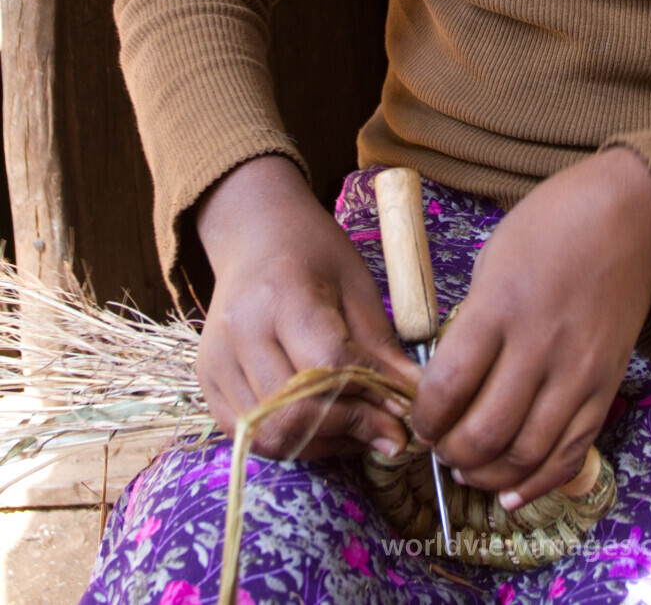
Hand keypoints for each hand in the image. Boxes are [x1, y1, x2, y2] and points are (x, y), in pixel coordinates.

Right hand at [195, 155, 417, 458]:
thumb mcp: (358, 283)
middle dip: (349, 430)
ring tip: (358, 431)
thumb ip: (381, 346)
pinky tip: (323, 428)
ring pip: (270, 434)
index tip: (404, 414)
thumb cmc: (313, 252)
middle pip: (294, 410)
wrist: (253, 234)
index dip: (370, 400)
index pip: (327, 365)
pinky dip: (291, 443)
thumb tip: (415, 400)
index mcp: (282, 292)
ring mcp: (217, 360)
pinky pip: (249, 436)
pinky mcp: (207, 381)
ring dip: (322, 444)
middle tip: (387, 433)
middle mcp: (241, 330)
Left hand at [410, 148, 650, 506]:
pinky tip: (510, 493)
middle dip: (450, 452)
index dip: (423, 417)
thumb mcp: (495, 260)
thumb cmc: (553, 226)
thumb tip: (451, 380)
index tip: (418, 418)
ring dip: (488, 474)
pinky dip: (537, 484)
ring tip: (468, 466)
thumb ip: (473, 322)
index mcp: (501, 306)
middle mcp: (540, 346)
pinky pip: (570, 454)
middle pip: (485, 433)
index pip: (448, 387)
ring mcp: (579, 373)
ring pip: (526, 455)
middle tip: (440, 446)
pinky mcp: (607, 389)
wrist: (633, 218)